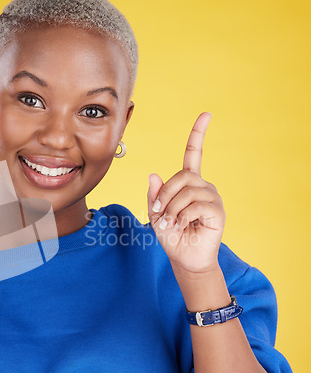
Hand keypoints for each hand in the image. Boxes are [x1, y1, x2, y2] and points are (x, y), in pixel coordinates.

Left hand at [147, 112, 225, 274]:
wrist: (184, 258)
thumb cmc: (171, 235)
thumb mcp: (155, 213)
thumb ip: (154, 195)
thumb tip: (153, 175)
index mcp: (188, 184)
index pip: (194, 154)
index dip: (198, 134)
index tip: (206, 114)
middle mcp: (203, 186)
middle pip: (182, 175)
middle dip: (165, 194)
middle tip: (157, 212)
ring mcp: (212, 198)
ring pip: (188, 190)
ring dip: (172, 208)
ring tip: (170, 222)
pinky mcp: (217, 211)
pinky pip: (196, 205)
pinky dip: (182, 216)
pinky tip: (181, 225)